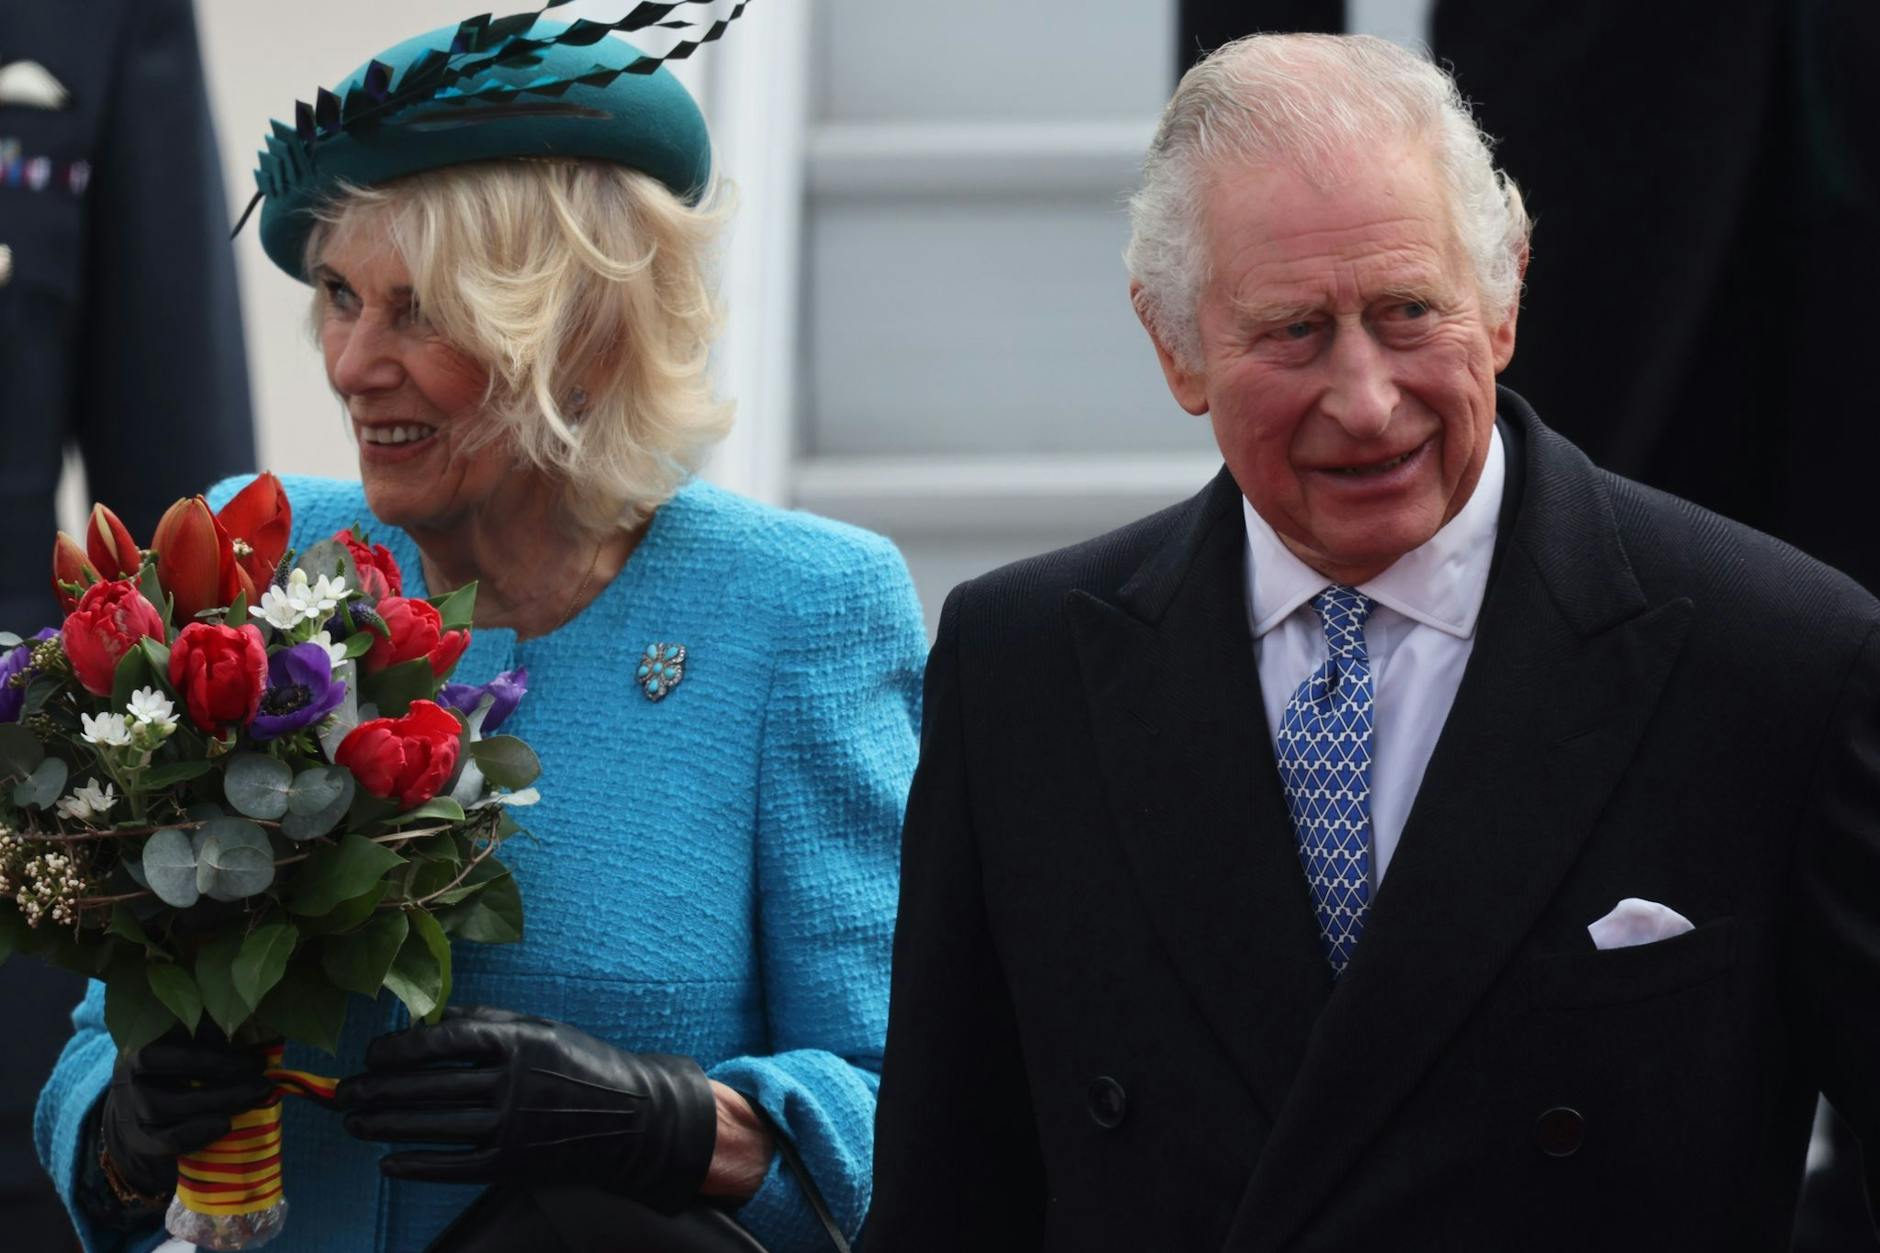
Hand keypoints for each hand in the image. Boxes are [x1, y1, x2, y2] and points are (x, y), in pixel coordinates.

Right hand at [100, 1034, 273, 1196]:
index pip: (174, 1035)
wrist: (146, 1116)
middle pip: (168, 1066)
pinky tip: (226, 1125)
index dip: (213, 1047)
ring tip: (253, 1099)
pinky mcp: (136, 1138)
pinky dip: (196, 1134)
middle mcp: (128, 1072)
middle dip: (221, 1070)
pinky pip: (162, 1140)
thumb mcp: (193, 1050)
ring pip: (162, 1106)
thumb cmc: (181, 1073)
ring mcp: (128, 1106)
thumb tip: (264, 1036)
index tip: (255, 1058)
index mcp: (146, 1040)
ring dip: (214, 1102)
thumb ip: (218, 1040)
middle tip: (263, 1080)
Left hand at [337, 1005, 717, 1212]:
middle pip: (429, 1086)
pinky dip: (417, 1165)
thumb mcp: (542, 1029)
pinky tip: (388, 1162)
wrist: (633, 1118)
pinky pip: (453, 1166)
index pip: (443, 1042)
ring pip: (434, 1126)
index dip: (400, 1048)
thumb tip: (431, 1021)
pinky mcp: (512, 1163)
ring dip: (386, 1126)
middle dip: (379, 1090)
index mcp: (518, 1042)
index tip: (372, 1053)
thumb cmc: (583, 1065)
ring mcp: (512, 1126)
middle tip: (345, 1093)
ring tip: (354, 1123)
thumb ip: (487, 1023)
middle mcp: (513, 1083)